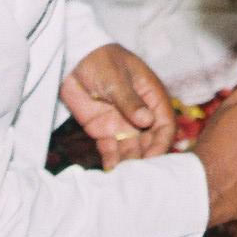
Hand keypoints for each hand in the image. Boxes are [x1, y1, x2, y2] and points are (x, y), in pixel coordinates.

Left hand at [59, 43, 176, 168]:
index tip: (154, 157)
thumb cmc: (101, 60)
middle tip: (139, 173)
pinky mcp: (104, 130)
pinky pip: (111, 149)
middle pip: (150, 140)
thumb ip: (130, 101)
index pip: (164, 123)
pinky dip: (111, 160)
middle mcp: (140, 114)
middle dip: (146, 157)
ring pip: (131, 148)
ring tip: (124, 176)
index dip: (162, 141)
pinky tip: (109, 170)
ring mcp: (122, 123)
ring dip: (130, 162)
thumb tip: (147, 121)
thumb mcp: (116, 78)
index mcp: (151, 96)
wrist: (72, 59)